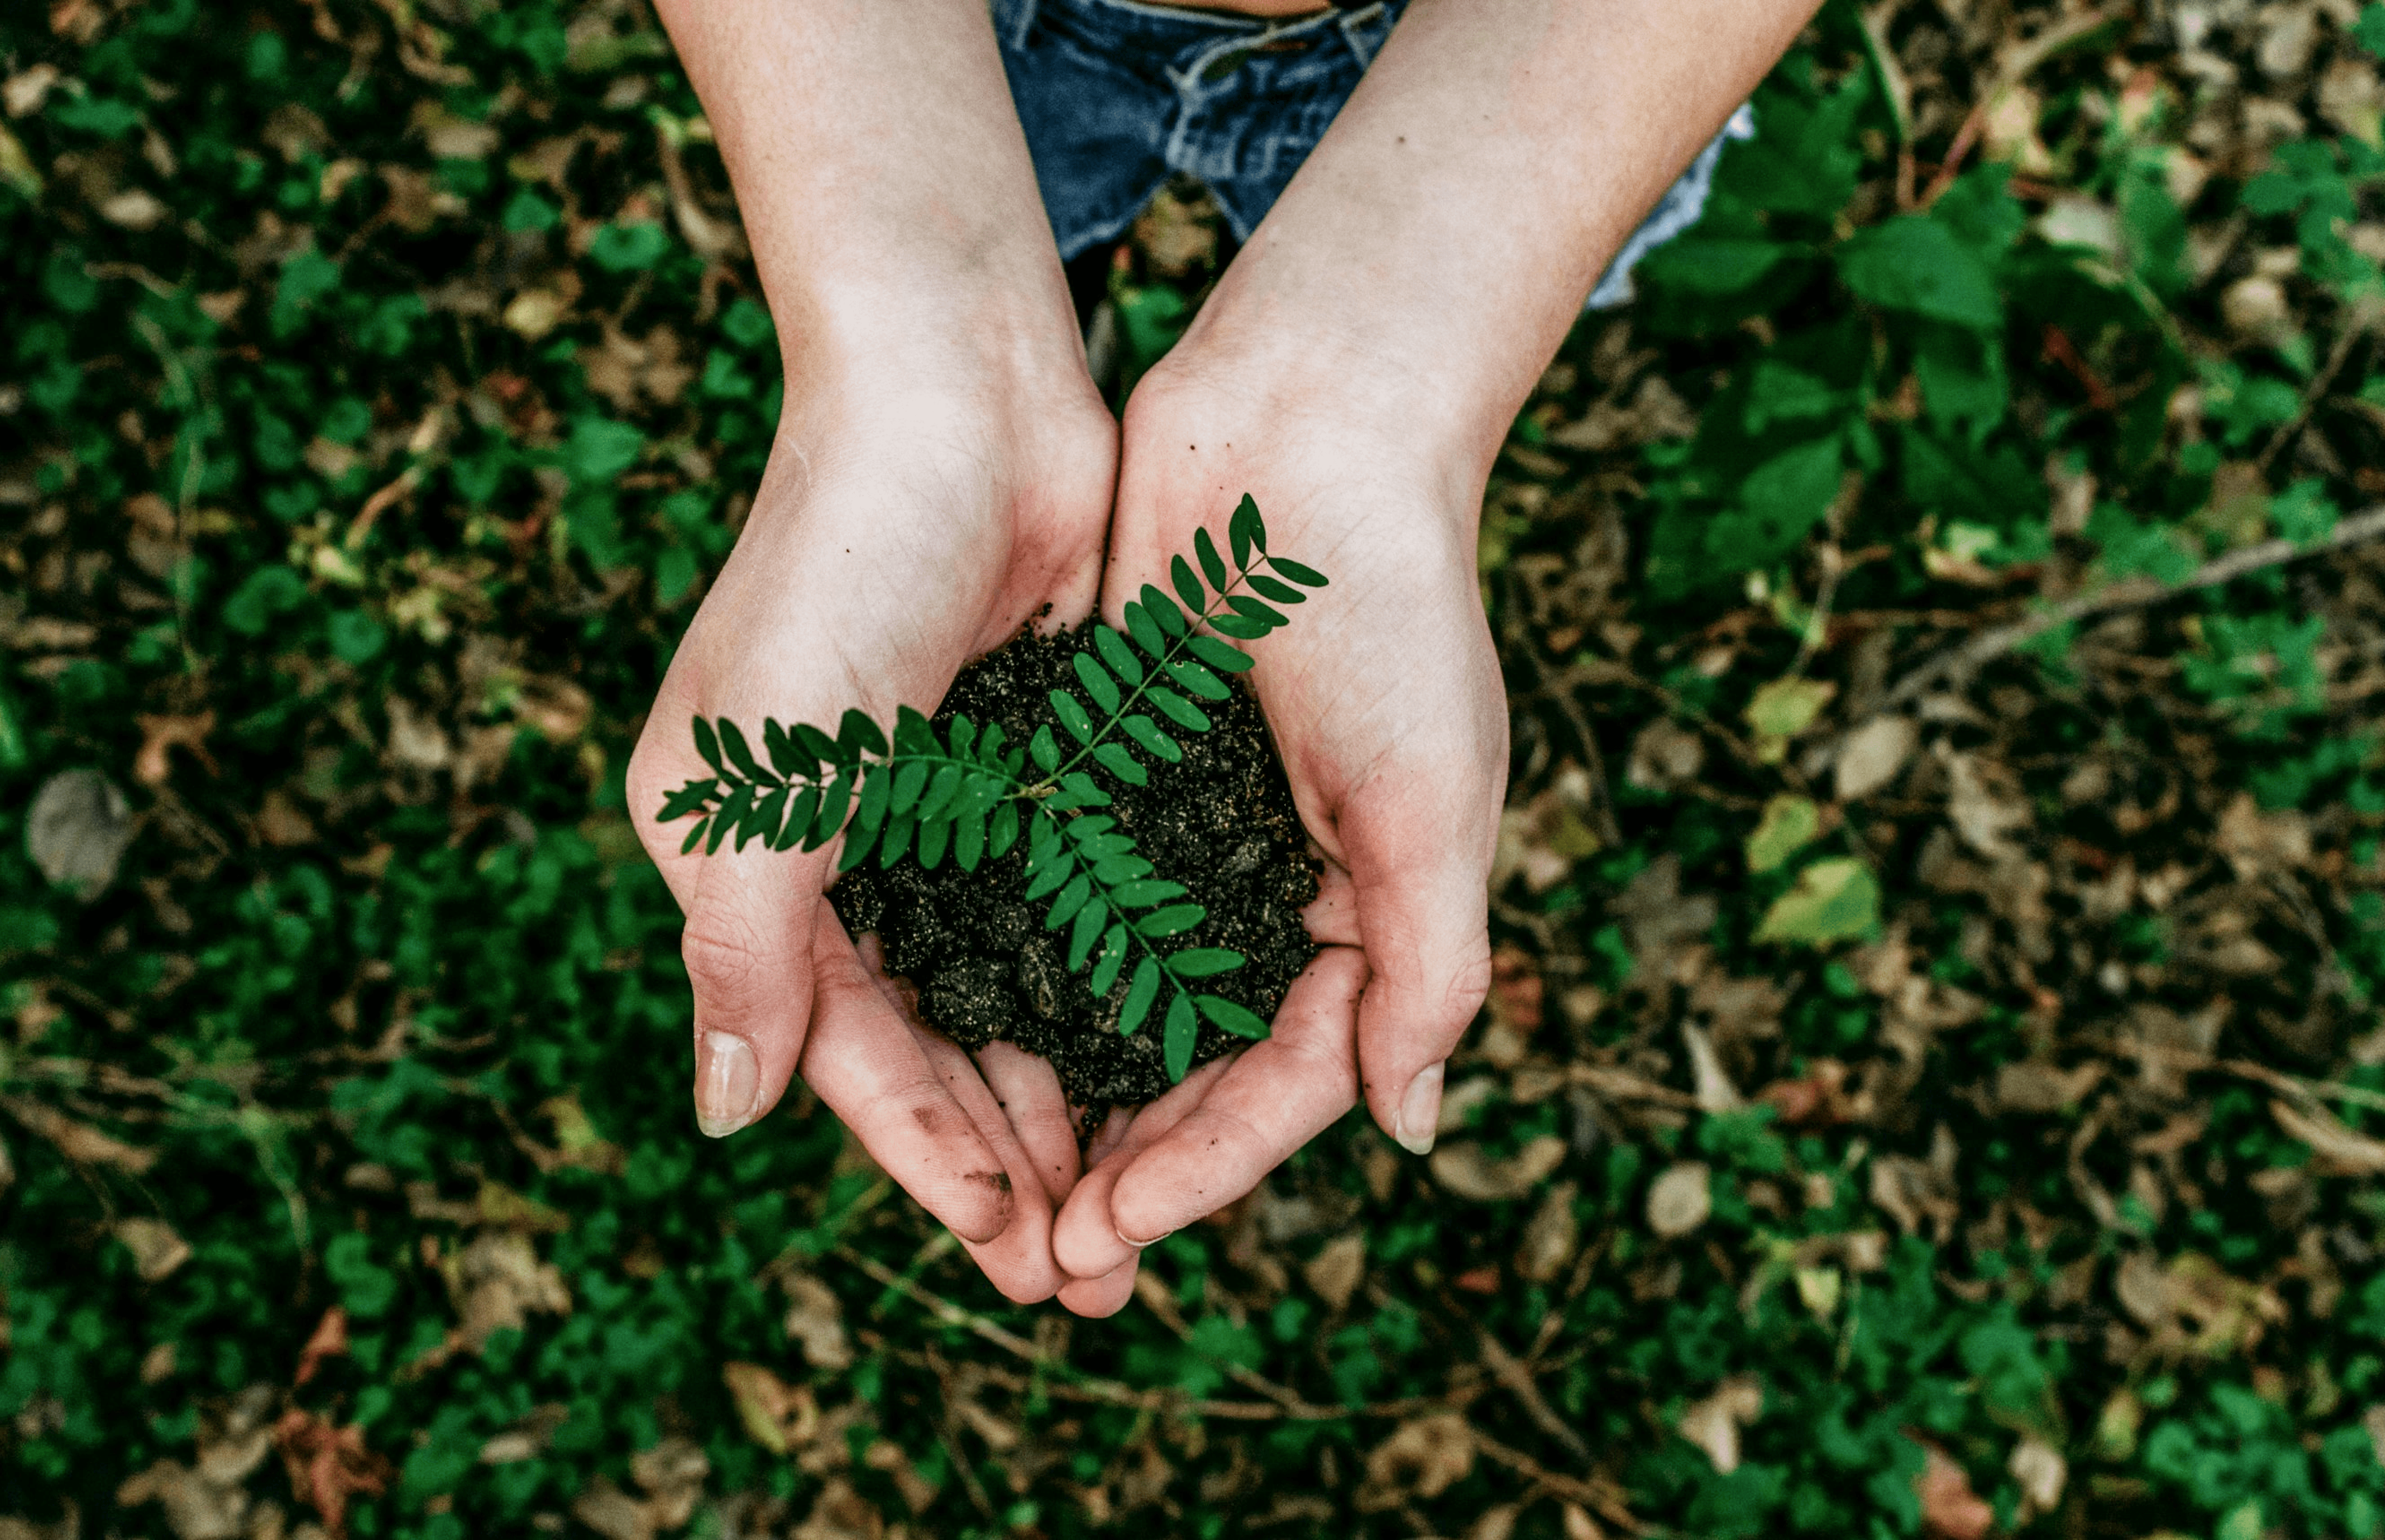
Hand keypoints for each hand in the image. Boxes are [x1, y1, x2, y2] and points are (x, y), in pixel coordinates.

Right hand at [628, 357, 1112, 1302]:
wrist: (958, 394)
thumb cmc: (839, 567)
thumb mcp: (763, 771)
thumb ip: (744, 946)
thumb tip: (725, 1116)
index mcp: (749, 859)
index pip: (843, 1047)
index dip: (925, 1155)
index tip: (1010, 1249)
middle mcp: (841, 850)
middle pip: (930, 1043)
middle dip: (1004, 1159)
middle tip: (1088, 1275)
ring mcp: (941, 812)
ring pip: (1006, 995)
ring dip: (1064, 1099)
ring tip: (1133, 1207)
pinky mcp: (1030, 768)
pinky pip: (1068, 913)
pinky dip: (1106, 993)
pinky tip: (1165, 1067)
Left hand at [1050, 354, 1504, 1308]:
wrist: (1307, 430)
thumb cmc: (1393, 609)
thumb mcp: (1434, 799)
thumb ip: (1428, 966)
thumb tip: (1411, 1130)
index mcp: (1360, 915)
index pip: (1281, 1082)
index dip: (1204, 1167)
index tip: (1113, 1231)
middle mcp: (1264, 893)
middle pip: (1188, 1069)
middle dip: (1123, 1167)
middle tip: (1041, 1261)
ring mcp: (1178, 837)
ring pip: (1109, 1004)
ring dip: (1058, 1098)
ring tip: (989, 1186)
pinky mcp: (1102, 775)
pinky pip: (1053, 901)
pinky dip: (1013, 974)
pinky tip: (950, 1037)